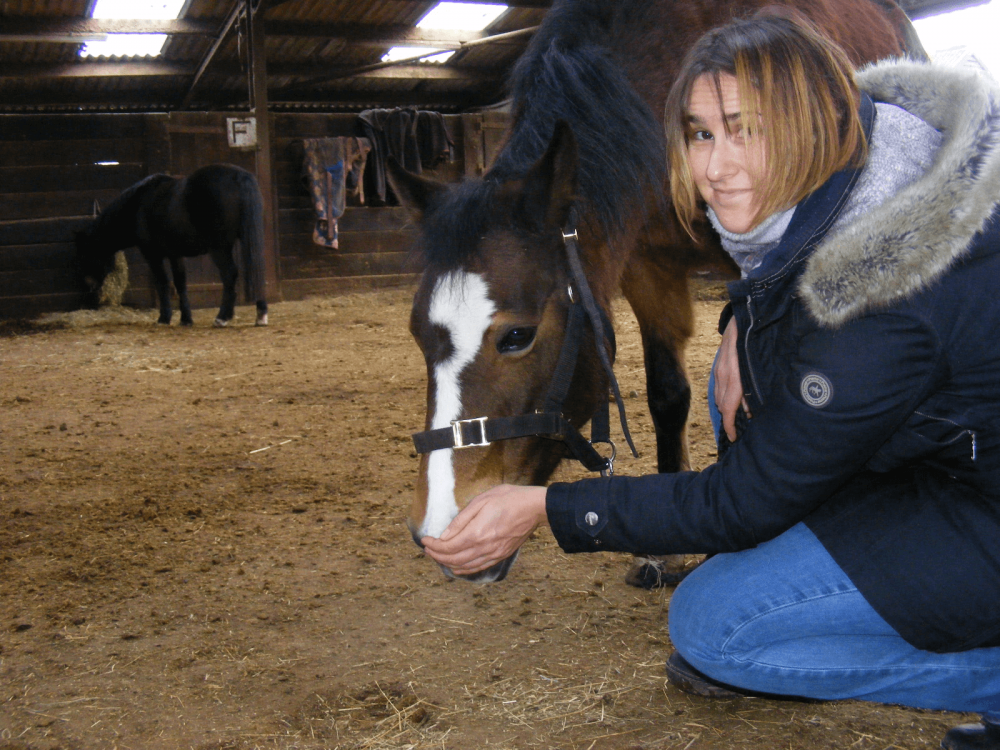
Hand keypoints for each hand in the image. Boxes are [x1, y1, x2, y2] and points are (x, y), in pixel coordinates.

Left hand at [422, 485, 547, 575]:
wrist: (535, 507)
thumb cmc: (508, 499)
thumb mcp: (481, 501)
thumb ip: (461, 520)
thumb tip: (444, 535)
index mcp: (477, 533)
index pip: (448, 547)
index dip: (433, 545)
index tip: (425, 540)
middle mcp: (484, 548)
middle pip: (454, 559)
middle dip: (437, 555)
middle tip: (427, 548)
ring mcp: (494, 554)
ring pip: (465, 566)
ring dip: (448, 563)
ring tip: (438, 556)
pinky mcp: (501, 555)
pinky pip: (478, 567)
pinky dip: (464, 569)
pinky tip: (457, 566)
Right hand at [714, 316, 750, 441]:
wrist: (746, 314)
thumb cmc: (758, 339)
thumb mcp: (760, 365)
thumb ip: (754, 389)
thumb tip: (750, 410)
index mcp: (734, 377)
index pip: (728, 408)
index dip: (730, 426)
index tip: (733, 438)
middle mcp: (723, 374)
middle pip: (722, 405)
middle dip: (730, 419)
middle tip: (740, 429)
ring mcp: (719, 368)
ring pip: (719, 396)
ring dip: (729, 407)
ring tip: (742, 413)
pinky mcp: (718, 363)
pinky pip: (719, 386)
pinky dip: (726, 396)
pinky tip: (736, 397)